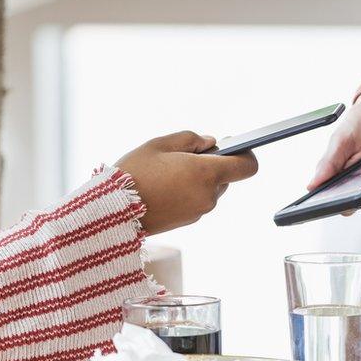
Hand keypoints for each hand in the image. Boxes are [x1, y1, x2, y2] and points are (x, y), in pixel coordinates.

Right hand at [115, 131, 258, 234]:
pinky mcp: (190, 220)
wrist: (113, 212)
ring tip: (169, 172)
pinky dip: (189, 191)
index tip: (233, 145)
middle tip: (185, 156)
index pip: (247, 166)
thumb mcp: (160, 144)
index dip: (245, 154)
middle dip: (212, 164)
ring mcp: (200, 210)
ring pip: (211, 188)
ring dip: (199, 178)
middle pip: (226, 176)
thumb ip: (191, 140)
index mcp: (206, 173)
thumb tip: (210, 143)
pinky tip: (166, 186)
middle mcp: (209, 195)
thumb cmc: (134, 174)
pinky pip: (198, 200)